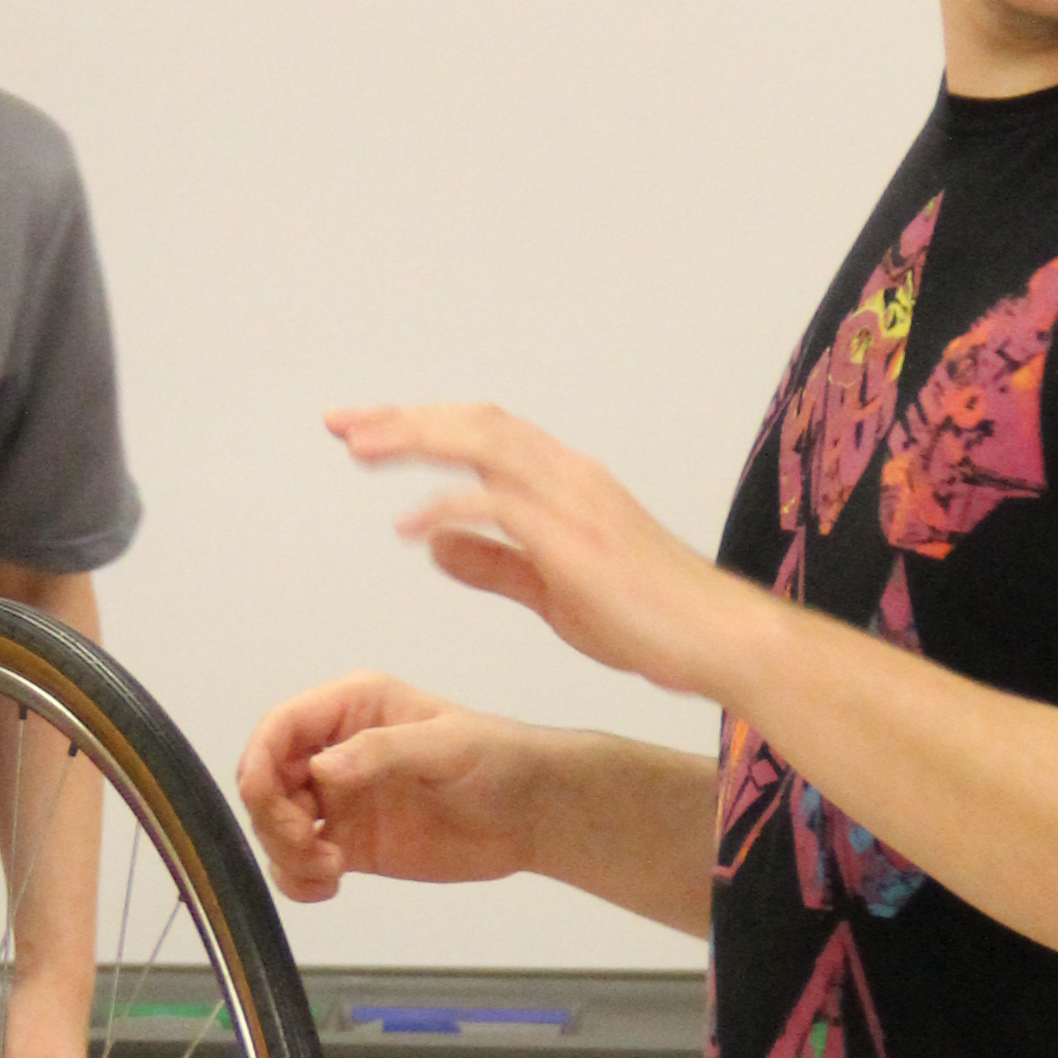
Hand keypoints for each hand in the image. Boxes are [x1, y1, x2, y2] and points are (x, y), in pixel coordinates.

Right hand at [240, 668, 542, 899]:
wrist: (531, 813)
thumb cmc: (497, 759)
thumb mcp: (442, 745)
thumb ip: (380, 752)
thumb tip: (322, 770)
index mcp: (349, 709)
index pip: (279, 728)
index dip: (258, 762)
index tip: (263, 799)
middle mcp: (333, 752)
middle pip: (266, 783)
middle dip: (274, 819)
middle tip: (312, 848)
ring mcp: (339, 801)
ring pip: (275, 827)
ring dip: (286, 854)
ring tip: (331, 870)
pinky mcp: (350, 845)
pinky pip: (299, 863)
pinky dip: (298, 880)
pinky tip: (329, 885)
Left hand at [330, 400, 742, 697]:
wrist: (718, 640)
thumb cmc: (651, 621)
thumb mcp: (553, 591)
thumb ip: (493, 563)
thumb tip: (431, 543)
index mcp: (566, 481)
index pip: (483, 431)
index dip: (422, 425)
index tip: (365, 430)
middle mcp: (568, 475)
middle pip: (473, 421)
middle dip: (402, 417)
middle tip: (339, 422)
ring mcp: (574, 500)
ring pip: (482, 443)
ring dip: (415, 440)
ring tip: (359, 450)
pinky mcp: (574, 538)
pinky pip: (496, 506)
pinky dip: (445, 508)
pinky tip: (407, 528)